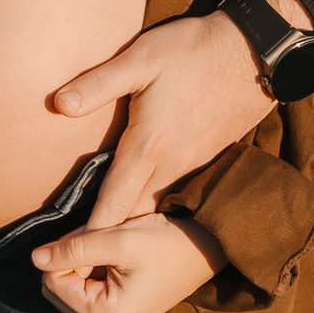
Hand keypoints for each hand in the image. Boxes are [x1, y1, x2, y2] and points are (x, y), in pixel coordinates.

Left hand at [33, 213, 227, 312]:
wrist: (207, 248)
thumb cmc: (167, 243)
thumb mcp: (119, 240)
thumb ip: (74, 249)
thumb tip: (35, 258)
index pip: (53, 283)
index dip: (65, 253)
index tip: (93, 234)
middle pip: (58, 291)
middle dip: (71, 261)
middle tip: (102, 240)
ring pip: (71, 291)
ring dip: (82, 265)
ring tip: (113, 248)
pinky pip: (88, 294)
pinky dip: (93, 272)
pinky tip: (116, 258)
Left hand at [53, 0, 309, 231]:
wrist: (256, 52)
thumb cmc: (194, 52)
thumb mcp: (141, 59)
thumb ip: (98, 83)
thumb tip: (56, 104)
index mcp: (148, 147)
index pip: (112, 203)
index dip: (89, 234)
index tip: (70, 260)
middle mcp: (171, 165)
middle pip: (133, 212)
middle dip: (108, 234)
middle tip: (81, 252)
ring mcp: (193, 163)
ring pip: (155, 202)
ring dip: (132, 218)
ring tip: (108, 232)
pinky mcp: (207, 156)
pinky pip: (174, 188)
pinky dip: (154, 199)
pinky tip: (144, 192)